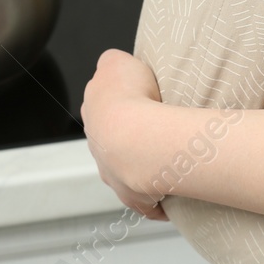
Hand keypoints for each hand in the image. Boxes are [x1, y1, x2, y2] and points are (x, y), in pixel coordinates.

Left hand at [81, 49, 169, 219]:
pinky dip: (157, 203)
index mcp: (93, 112)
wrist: (135, 136)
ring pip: (127, 172)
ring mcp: (113, 172)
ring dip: (142, 168)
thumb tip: (112, 64)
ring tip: (167, 160)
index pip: (102, 108)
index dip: (120, 104)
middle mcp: (98, 145)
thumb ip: (111, 61)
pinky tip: (169, 199)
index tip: (138, 103)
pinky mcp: (132, 196)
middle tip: (156, 130)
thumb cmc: (129, 97)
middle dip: (130, 138)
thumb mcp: (116, 60)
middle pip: (112, 141)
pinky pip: (146, 202)